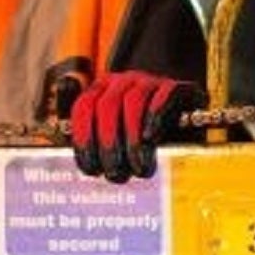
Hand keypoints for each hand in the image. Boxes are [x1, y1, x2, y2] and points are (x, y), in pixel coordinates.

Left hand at [68, 71, 204, 182]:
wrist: (183, 113)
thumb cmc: (142, 133)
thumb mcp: (114, 134)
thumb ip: (89, 137)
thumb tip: (70, 153)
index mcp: (101, 90)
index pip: (83, 108)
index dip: (83, 139)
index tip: (90, 168)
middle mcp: (123, 81)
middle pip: (106, 106)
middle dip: (108, 144)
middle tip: (115, 173)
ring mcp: (150, 81)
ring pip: (133, 103)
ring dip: (132, 139)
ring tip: (138, 168)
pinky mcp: (178, 87)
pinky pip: (162, 97)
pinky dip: (154, 117)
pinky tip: (150, 138)